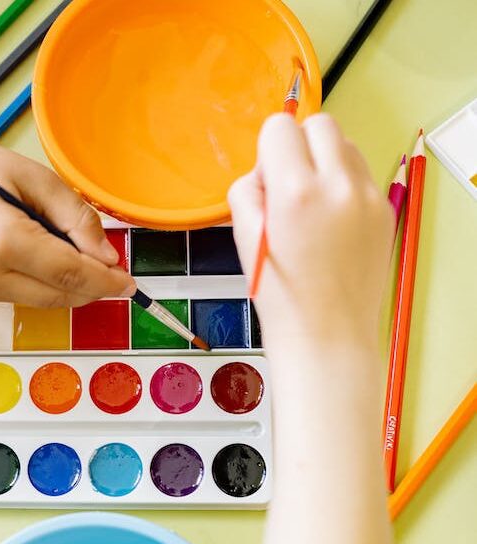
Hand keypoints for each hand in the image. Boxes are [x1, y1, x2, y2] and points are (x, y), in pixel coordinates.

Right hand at [0, 128, 134, 306]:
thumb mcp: (36, 179)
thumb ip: (77, 218)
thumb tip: (107, 258)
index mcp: (3, 243)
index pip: (71, 275)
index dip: (106, 281)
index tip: (130, 282)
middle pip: (60, 297)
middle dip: (93, 287)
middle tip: (114, 270)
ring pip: (43, 302)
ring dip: (69, 286)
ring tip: (76, 254)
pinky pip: (22, 297)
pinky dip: (44, 283)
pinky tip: (46, 257)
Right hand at [228, 113, 393, 348]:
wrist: (326, 335)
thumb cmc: (278, 294)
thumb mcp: (242, 236)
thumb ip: (247, 190)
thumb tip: (264, 172)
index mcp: (295, 191)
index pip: (280, 127)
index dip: (267, 149)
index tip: (266, 180)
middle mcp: (338, 185)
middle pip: (319, 124)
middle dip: (298, 144)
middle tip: (288, 185)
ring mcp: (368, 197)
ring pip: (346, 144)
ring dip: (324, 160)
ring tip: (311, 204)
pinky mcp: (385, 211)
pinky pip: (361, 174)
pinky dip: (343, 183)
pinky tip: (330, 221)